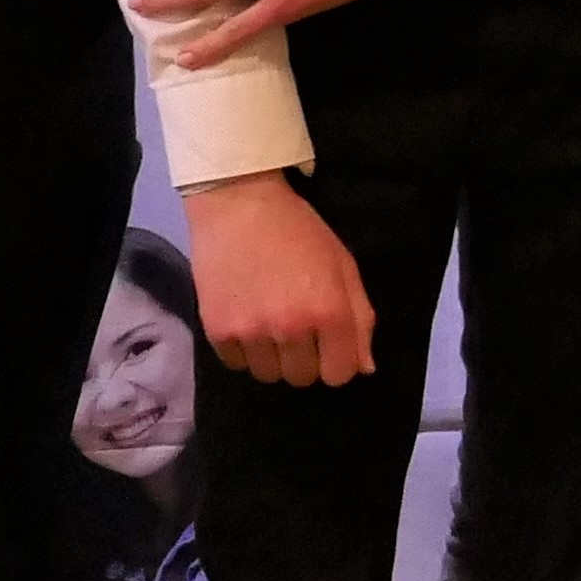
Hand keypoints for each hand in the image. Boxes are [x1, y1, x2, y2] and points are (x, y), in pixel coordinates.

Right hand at [184, 172, 375, 386]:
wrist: (237, 202)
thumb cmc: (297, 229)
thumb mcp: (342, 264)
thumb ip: (359, 318)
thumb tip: (363, 368)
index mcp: (329, 312)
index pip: (339, 375)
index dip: (335, 360)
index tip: (326, 342)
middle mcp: (291, 328)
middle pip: (302, 378)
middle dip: (303, 358)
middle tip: (293, 326)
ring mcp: (252, 332)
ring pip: (268, 375)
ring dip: (271, 356)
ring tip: (266, 321)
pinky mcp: (217, 329)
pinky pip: (236, 364)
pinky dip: (242, 349)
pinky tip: (244, 317)